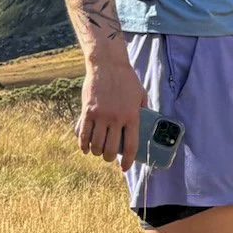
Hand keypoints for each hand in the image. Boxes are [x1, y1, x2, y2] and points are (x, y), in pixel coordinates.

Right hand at [78, 50, 143, 169]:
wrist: (107, 64)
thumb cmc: (126, 79)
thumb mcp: (140, 94)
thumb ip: (143, 109)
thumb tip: (148, 124)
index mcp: (132, 115)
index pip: (132, 146)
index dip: (128, 161)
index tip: (124, 168)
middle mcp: (116, 118)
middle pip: (111, 149)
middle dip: (110, 158)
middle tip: (109, 157)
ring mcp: (101, 115)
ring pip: (97, 145)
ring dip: (97, 153)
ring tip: (99, 151)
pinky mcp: (87, 112)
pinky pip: (84, 135)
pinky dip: (84, 146)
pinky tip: (86, 148)